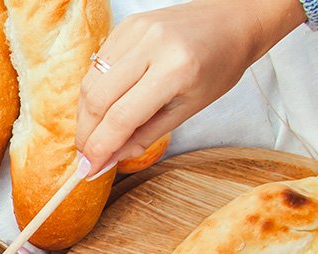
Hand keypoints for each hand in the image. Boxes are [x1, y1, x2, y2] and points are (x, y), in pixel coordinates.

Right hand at [77, 0, 306, 170]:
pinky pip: (96, 66)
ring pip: (90, 83)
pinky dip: (94, 92)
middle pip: (97, 100)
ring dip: (85, 116)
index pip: (122, 117)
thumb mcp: (188, 109)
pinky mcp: (126, 24)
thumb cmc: (218, 66)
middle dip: (86, 135)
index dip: (100, 148)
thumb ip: (145, 136)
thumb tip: (108, 159)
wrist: (231, 20)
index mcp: (176, 68)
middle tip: (86, 157)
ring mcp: (135, 30)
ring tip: (93, 135)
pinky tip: (104, 106)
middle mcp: (152, 44)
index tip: (89, 170)